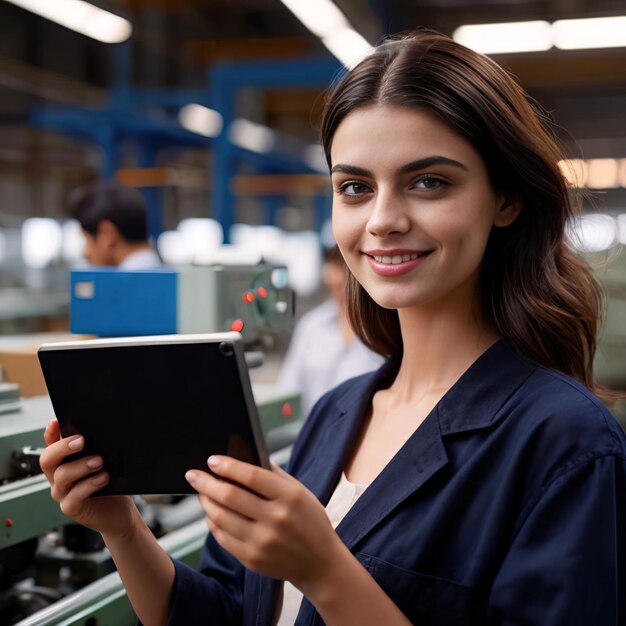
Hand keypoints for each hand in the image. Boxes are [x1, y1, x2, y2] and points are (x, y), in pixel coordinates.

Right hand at [39, 420, 136, 538]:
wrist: (119, 512)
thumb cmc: (111, 484)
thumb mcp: (105, 462)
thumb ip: (97, 448)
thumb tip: (100, 429)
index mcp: (64, 462)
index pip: (51, 445)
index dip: (50, 434)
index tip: (55, 422)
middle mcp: (59, 477)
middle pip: (47, 460)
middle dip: (62, 447)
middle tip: (81, 440)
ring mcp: (63, 493)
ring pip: (62, 476)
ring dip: (81, 465)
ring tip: (99, 461)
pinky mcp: (72, 508)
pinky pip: (74, 496)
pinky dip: (89, 485)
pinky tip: (103, 478)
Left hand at [185, 456, 343, 592]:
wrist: (319, 563)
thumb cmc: (309, 520)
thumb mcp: (300, 491)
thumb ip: (273, 473)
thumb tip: (242, 454)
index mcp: (290, 497)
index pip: (252, 476)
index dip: (228, 466)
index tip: (211, 460)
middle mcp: (275, 519)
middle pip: (231, 496)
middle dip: (206, 483)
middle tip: (192, 474)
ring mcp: (262, 542)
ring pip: (221, 517)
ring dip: (206, 502)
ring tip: (201, 492)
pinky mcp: (252, 559)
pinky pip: (222, 537)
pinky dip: (212, 523)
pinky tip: (211, 513)